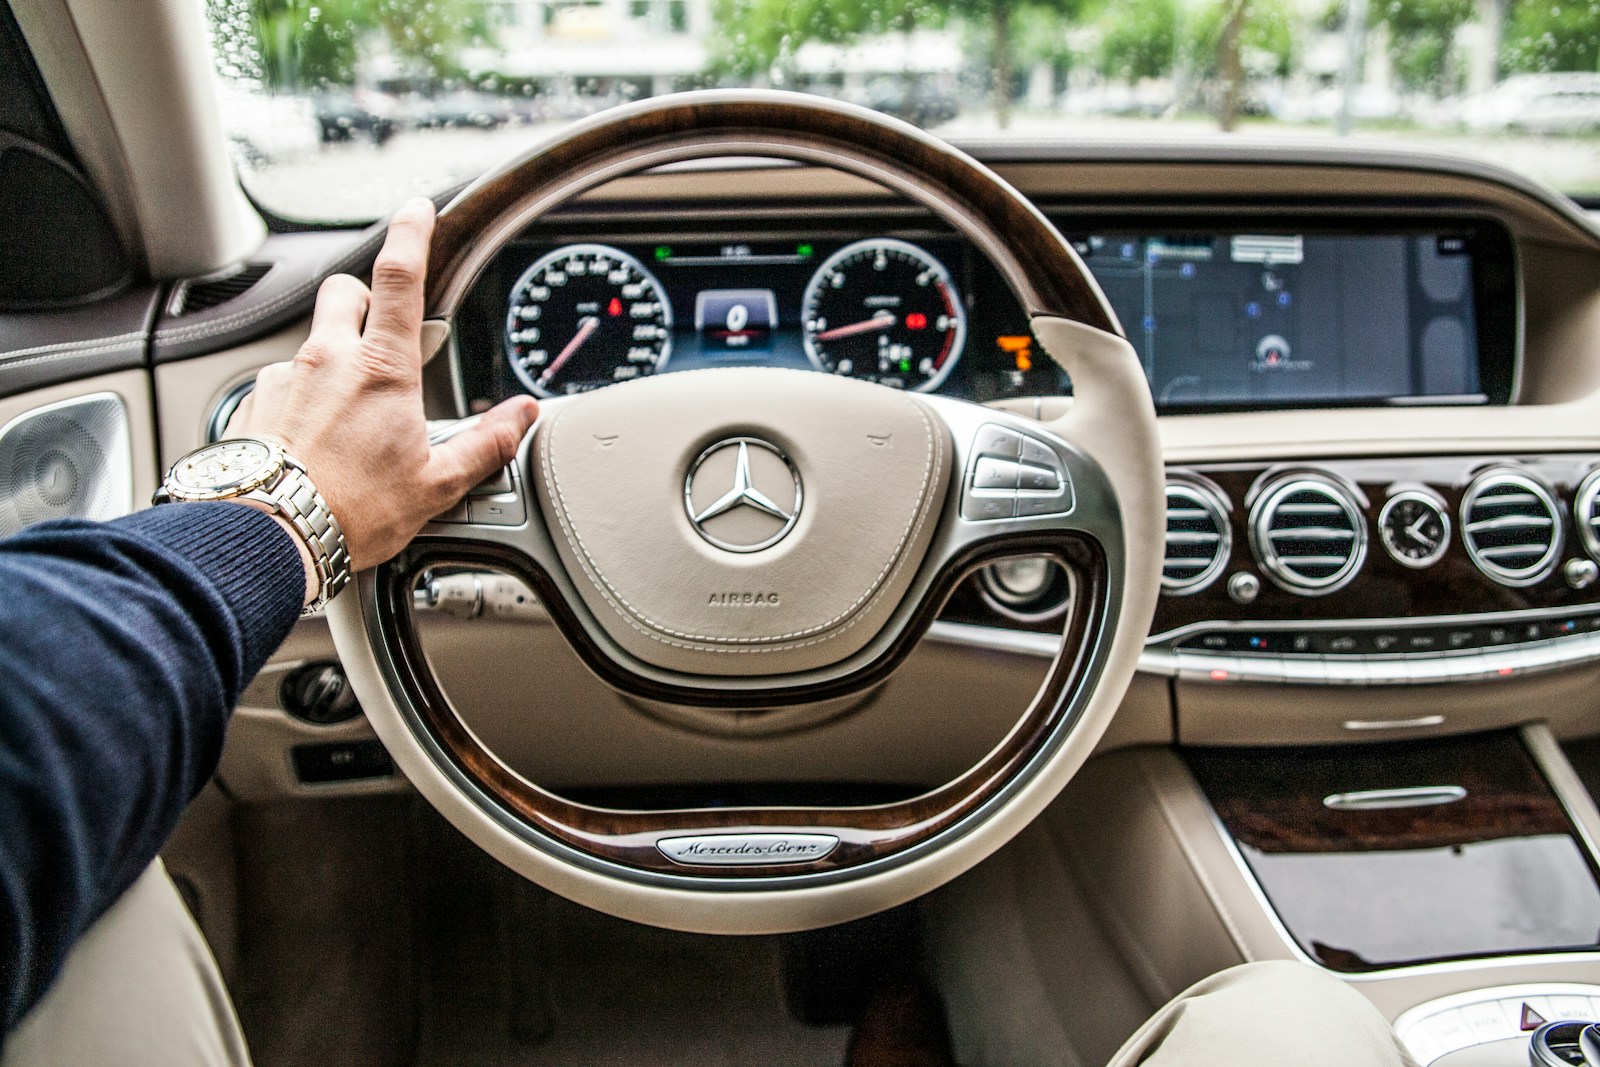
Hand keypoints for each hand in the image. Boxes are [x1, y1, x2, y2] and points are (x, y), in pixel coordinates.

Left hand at [229, 198, 538, 572]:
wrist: (266, 537)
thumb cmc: (349, 513)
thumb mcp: (435, 484)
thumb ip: (483, 444)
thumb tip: (521, 417)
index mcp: (381, 371)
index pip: (400, 276)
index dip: (412, 232)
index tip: (417, 209)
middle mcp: (327, 361)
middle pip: (346, 291)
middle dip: (366, 297)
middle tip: (384, 330)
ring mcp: (285, 380)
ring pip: (312, 341)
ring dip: (333, 358)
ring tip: (348, 412)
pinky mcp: (253, 406)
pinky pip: (282, 384)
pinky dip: (301, 400)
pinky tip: (311, 441)